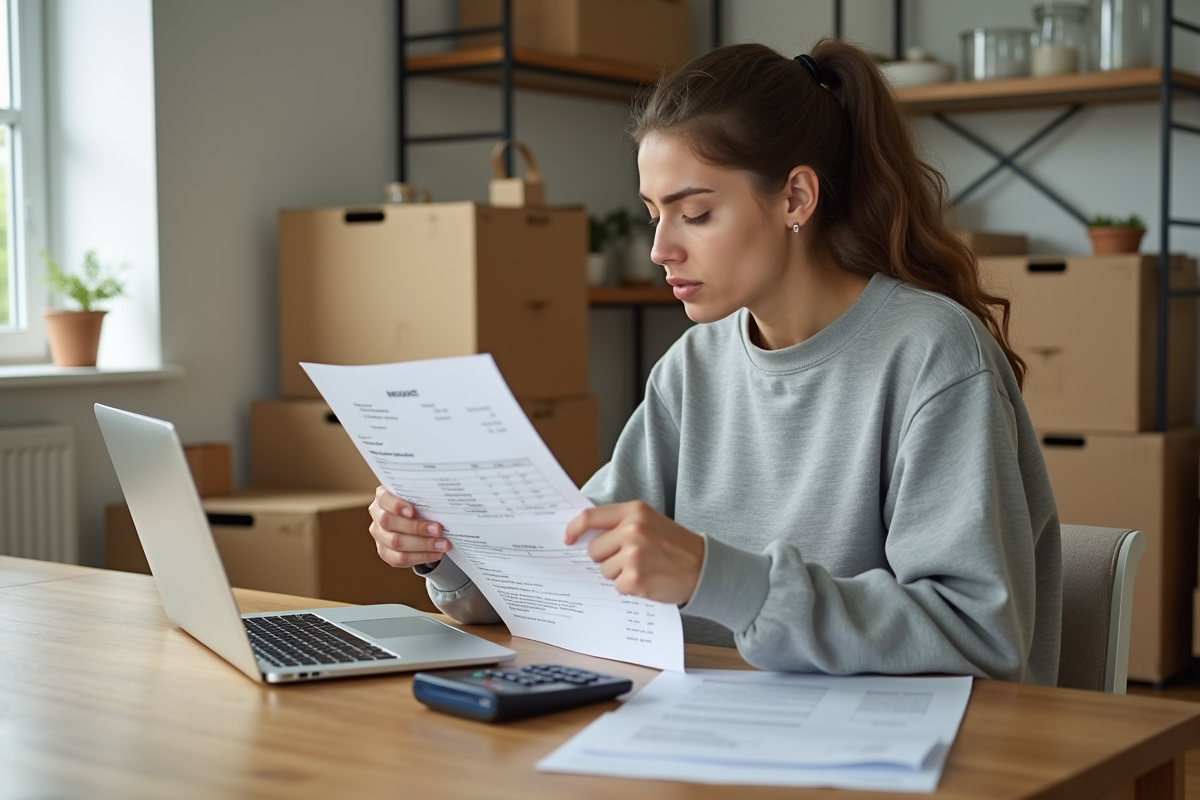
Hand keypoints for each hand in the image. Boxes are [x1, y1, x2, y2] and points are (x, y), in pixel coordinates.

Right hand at [368, 486, 450, 567]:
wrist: (414, 519)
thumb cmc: (418, 504)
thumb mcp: (418, 497)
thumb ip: (423, 498)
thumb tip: (441, 504)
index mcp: (383, 498)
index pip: (384, 499)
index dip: (396, 506)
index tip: (413, 511)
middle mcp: (377, 516)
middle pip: (390, 523)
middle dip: (416, 527)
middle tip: (439, 530)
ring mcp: (379, 535)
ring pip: (396, 543)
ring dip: (423, 545)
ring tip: (442, 545)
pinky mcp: (385, 552)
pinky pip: (400, 558)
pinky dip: (421, 557)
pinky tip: (436, 554)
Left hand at [563, 501, 704, 604]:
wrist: (705, 567)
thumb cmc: (676, 546)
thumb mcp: (650, 522)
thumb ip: (621, 523)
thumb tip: (584, 535)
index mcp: (634, 511)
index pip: (590, 517)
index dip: (574, 529)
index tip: (568, 539)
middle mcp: (632, 530)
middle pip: (593, 549)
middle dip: (606, 557)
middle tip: (631, 559)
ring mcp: (633, 555)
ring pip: (604, 570)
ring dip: (619, 574)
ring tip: (644, 568)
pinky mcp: (635, 579)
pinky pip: (616, 586)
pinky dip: (629, 587)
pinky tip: (648, 580)